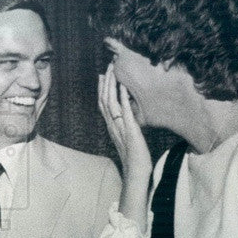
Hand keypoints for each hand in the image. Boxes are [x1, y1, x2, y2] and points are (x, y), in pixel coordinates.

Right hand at [98, 57, 150, 176]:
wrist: (136, 171)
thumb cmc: (134, 157)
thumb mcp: (128, 138)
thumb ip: (124, 128)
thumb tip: (125, 120)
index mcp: (111, 126)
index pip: (103, 104)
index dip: (101, 89)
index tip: (103, 75)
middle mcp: (112, 125)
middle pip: (104, 99)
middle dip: (105, 81)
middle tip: (108, 66)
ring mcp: (119, 127)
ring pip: (110, 102)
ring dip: (111, 85)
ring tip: (114, 71)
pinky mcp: (129, 130)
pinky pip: (124, 111)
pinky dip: (123, 98)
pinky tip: (124, 87)